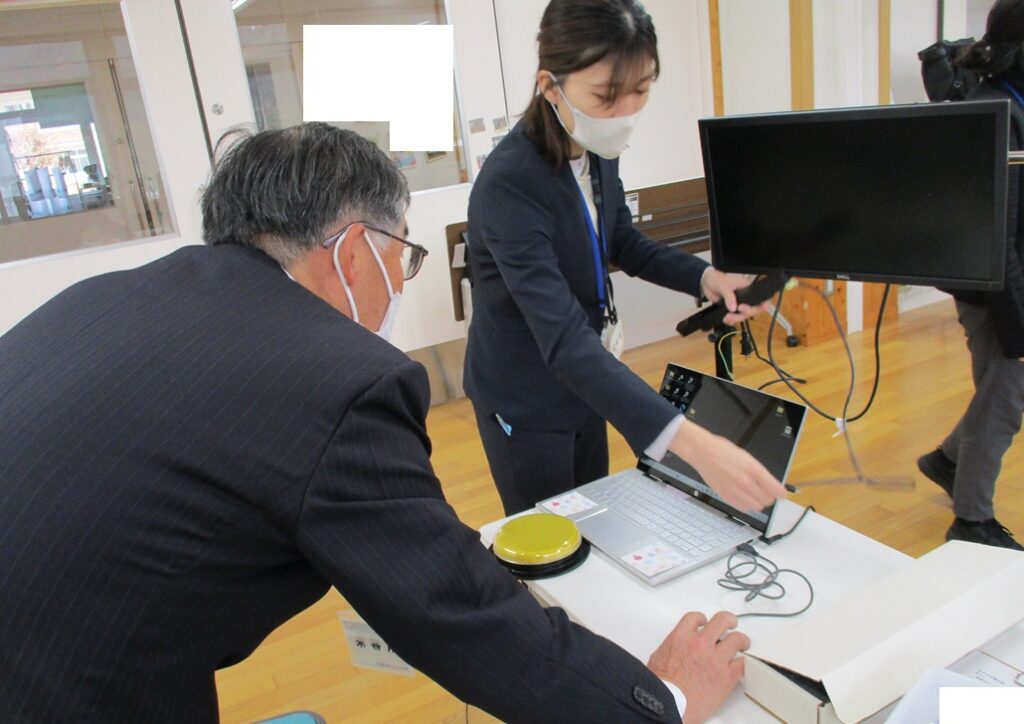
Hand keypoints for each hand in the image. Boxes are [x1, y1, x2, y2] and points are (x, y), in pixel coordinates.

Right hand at [648, 611, 748, 723]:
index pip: (695, 617)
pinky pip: (743, 663)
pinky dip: (744, 662)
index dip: (702, 618)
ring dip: (741, 640)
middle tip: (731, 624)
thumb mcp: (658, 657)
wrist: (670, 704)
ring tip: (742, 644)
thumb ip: (672, 647)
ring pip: (738, 639)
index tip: (705, 622)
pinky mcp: (727, 676)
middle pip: (721, 620)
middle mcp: (700, 644)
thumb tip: (676, 649)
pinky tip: (741, 664)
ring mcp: (716, 659)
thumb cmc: (662, 686)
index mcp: (681, 638)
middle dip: (729, 620)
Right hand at [669, 419, 785, 511]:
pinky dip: (747, 505)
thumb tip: (770, 484)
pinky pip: (743, 508)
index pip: (775, 488)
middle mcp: (746, 481)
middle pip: (767, 500)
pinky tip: (744, 497)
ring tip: (755, 495)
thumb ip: (759, 472)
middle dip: (770, 497)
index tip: (783, 494)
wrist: (703, 452)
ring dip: (759, 502)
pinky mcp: (726, 496)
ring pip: (757, 507)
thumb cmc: (722, 451)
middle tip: (767, 493)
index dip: (782, 493)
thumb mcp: (747, 457)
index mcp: (753, 469)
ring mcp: (735, 490)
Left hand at [700, 269, 771, 325]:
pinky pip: (735, 318)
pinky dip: (731, 321)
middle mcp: (746, 296)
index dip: (761, 305)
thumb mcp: (723, 284)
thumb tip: (734, 308)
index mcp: (748, 287)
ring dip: (737, 319)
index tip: (754, 309)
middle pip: (753, 309)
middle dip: (745, 314)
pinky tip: (726, 319)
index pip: (760, 297)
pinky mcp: (731, 309)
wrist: (704, 282)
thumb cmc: (716, 278)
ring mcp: (739, 303)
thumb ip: (729, 296)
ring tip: (727, 318)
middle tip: (735, 313)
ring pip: (744, 315)